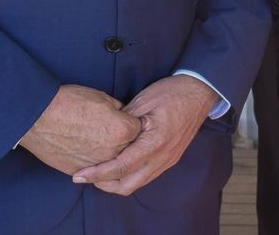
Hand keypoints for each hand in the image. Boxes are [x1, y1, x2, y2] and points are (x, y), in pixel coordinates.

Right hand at [18, 85, 139, 176]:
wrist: (38, 117)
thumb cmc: (70, 102)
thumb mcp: (103, 98)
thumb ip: (120, 112)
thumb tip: (125, 118)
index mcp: (124, 130)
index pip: (139, 130)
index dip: (131, 123)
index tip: (125, 120)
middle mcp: (115, 151)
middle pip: (129, 149)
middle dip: (123, 141)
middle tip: (110, 131)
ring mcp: (97, 164)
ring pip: (112, 163)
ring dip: (109, 155)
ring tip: (97, 141)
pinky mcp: (80, 172)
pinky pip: (94, 172)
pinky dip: (93, 164)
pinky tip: (86, 151)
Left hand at [71, 75, 217, 194]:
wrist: (200, 92)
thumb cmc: (171, 93)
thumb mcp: (142, 102)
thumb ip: (122, 123)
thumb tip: (103, 136)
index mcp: (155, 143)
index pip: (121, 167)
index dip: (97, 174)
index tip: (79, 175)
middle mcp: (163, 157)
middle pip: (128, 185)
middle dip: (104, 185)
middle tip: (85, 176)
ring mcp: (168, 160)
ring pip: (138, 183)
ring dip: (117, 182)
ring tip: (99, 172)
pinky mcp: (170, 159)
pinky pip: (147, 176)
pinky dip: (129, 176)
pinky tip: (118, 165)